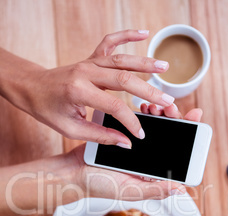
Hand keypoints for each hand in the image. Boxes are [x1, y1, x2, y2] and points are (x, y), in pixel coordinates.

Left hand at [14, 30, 174, 146]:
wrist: (32, 88)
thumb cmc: (48, 109)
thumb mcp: (71, 129)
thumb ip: (100, 136)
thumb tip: (125, 143)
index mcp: (79, 91)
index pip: (115, 106)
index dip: (130, 121)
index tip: (140, 133)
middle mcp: (86, 72)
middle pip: (124, 79)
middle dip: (149, 91)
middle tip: (167, 101)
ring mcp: (88, 62)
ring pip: (122, 60)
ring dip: (145, 63)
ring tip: (166, 68)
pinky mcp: (90, 57)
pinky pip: (110, 42)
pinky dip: (127, 35)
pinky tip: (144, 33)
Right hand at [68, 105, 202, 199]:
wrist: (72, 173)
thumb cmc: (99, 186)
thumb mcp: (129, 190)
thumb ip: (155, 190)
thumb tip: (181, 188)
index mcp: (154, 174)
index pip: (178, 152)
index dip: (188, 135)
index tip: (194, 118)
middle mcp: (148, 160)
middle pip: (170, 136)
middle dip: (174, 119)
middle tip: (171, 108)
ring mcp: (136, 148)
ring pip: (156, 127)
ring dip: (160, 114)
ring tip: (158, 106)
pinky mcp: (124, 137)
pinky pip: (139, 123)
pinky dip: (144, 114)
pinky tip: (145, 107)